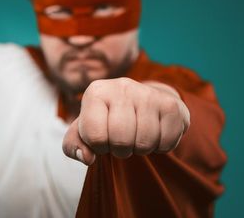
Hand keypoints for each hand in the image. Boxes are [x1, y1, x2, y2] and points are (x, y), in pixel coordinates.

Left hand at [62, 78, 190, 164]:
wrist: (143, 102)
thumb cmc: (108, 120)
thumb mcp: (84, 130)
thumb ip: (73, 145)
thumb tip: (87, 157)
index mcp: (96, 91)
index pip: (93, 135)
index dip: (98, 146)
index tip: (102, 139)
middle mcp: (121, 87)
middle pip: (121, 140)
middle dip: (121, 150)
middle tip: (122, 142)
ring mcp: (147, 93)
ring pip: (145, 142)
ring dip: (141, 149)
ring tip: (137, 137)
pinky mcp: (170, 104)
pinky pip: (167, 142)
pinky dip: (161, 147)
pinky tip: (155, 134)